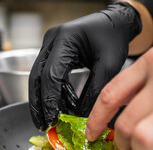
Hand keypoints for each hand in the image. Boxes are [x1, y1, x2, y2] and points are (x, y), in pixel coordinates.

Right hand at [29, 2, 141, 130]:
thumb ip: (96, 89)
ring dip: (43, 99)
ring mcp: (51, 46)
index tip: (51, 119)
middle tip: (42, 124)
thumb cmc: (114, 37)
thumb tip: (82, 115)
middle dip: (38, 103)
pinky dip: (52, 92)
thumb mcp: (109, 64)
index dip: (49, 100)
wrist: (116, 22)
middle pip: (37, 77)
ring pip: (39, 77)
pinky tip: (59, 106)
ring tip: (49, 120)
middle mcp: (52, 41)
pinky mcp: (55, 52)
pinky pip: (48, 75)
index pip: (50, 75)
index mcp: (64, 39)